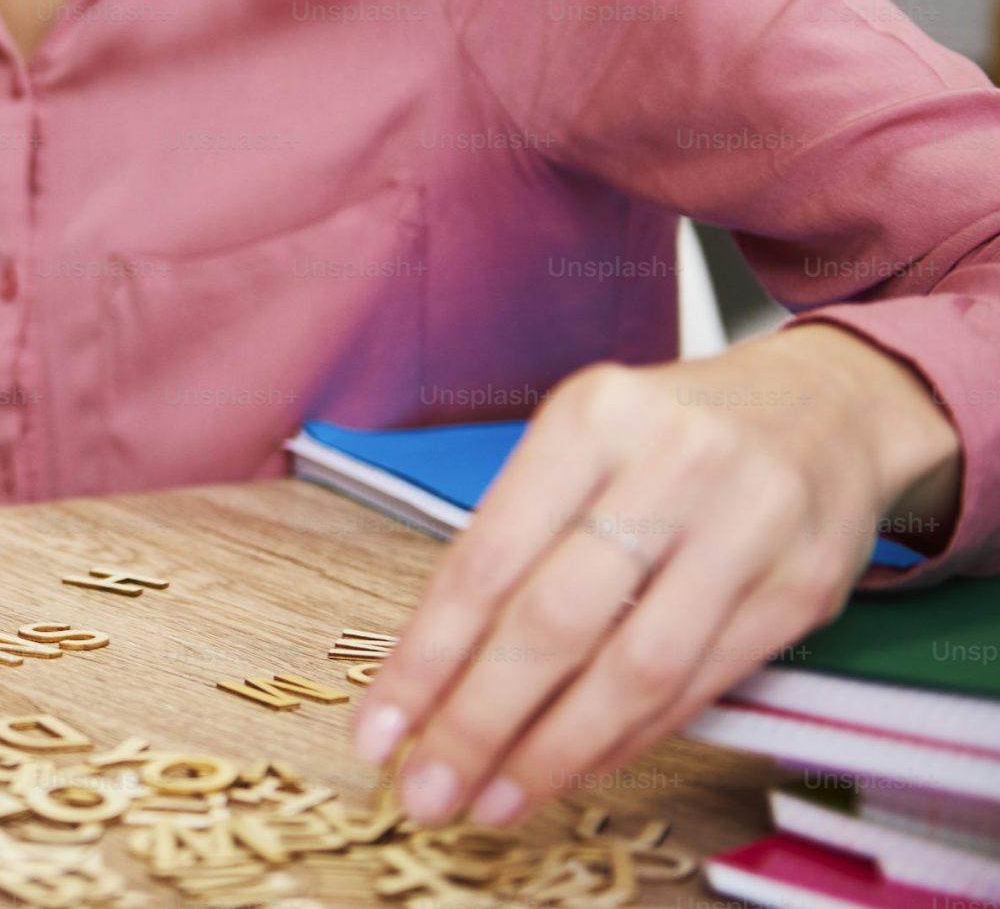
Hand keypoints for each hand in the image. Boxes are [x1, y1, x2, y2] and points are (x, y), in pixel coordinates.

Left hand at [351, 322, 960, 828]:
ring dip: (553, 753)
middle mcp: (673, 466)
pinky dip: (627, 740)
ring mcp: (749, 529)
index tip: (377, 731)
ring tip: (491, 801)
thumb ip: (515, 541)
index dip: (426, 658)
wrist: (827, 404)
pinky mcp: (802, 590)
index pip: (487, 560)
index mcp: (592, 417)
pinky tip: (572, 769)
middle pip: (554, 621)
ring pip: (634, 670)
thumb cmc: (668, 433)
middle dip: (479, 722)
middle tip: (427, 792)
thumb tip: (430, 673)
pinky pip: (699, 687)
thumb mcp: (580, 444)